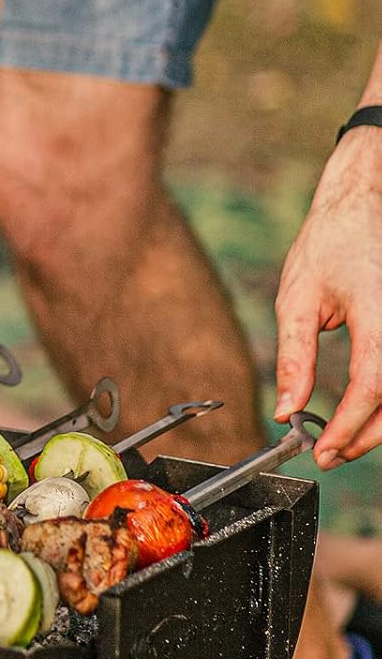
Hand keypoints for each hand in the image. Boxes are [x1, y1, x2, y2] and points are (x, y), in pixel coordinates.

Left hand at [274, 131, 381, 467]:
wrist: (364, 202)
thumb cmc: (331, 242)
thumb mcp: (297, 298)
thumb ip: (293, 358)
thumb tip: (286, 409)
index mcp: (380, 316)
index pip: (371, 387)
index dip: (348, 427)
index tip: (320, 451)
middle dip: (366, 437)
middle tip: (330, 455)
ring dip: (380, 424)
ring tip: (343, 441)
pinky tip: (365, 412)